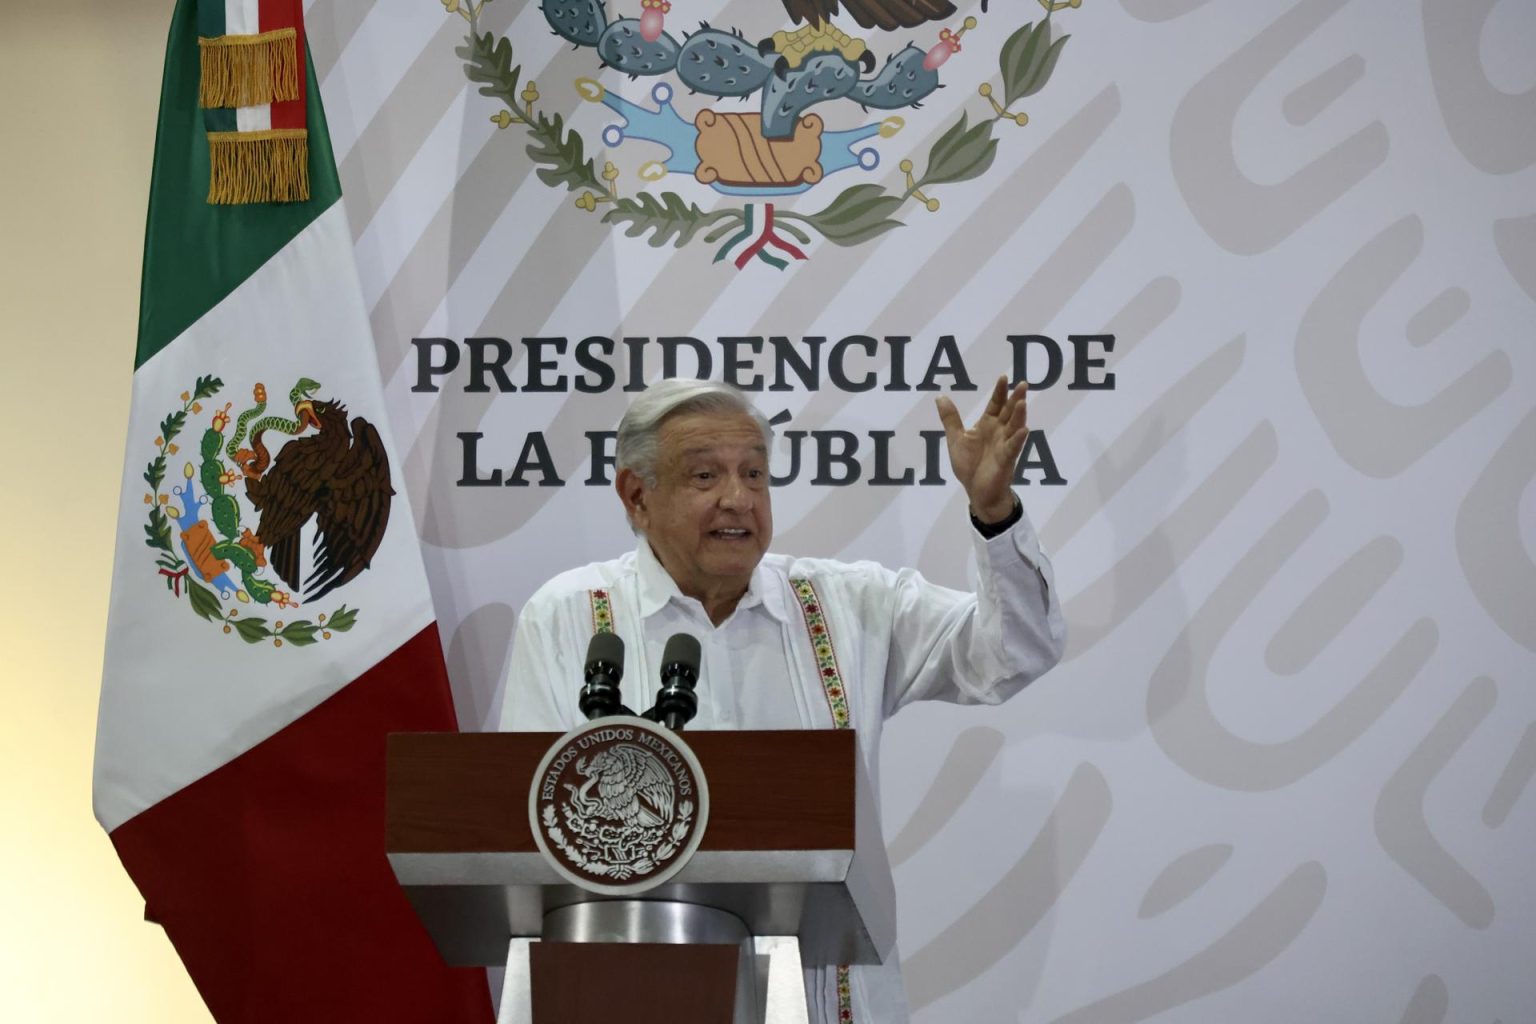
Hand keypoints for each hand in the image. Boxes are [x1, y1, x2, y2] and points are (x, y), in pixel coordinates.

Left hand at [935, 375, 1027, 523]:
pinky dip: (1018, 439)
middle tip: (1022, 384)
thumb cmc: (969, 465)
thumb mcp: (956, 438)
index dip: (999, 392)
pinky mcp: (1006, 460)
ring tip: (1022, 402)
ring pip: (1014, 427)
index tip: (1003, 377)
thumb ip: (951, 418)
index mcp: (987, 425)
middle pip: (1008, 412)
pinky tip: (1023, 430)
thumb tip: (940, 396)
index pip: (995, 404)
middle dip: (1015, 399)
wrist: (976, 491)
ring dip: (1019, 415)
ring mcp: (1004, 445)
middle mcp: (999, 432)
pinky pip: (1013, 448)